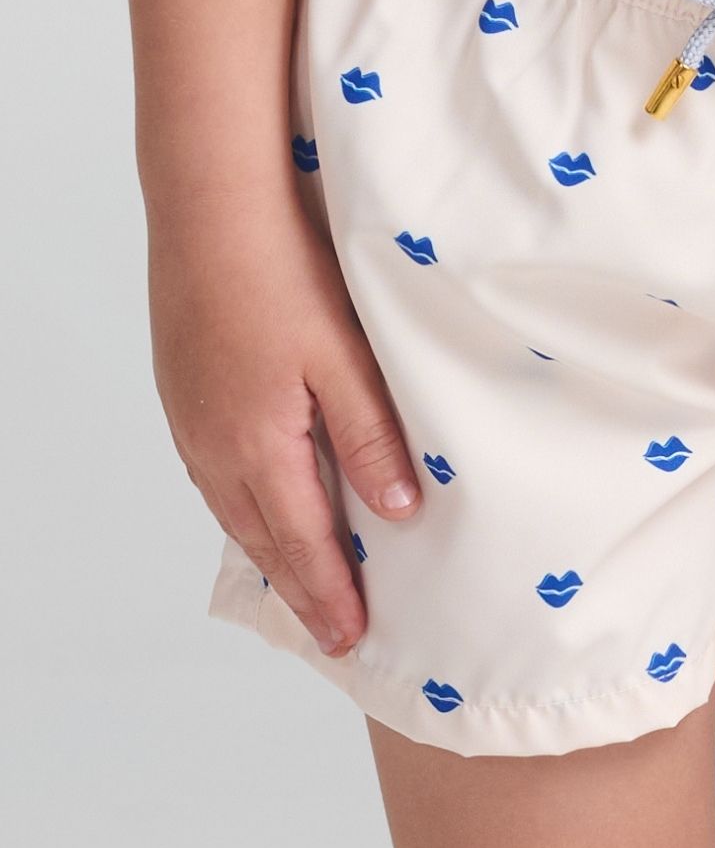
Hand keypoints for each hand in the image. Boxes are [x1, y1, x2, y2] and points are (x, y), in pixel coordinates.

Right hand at [147, 186, 419, 656]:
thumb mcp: (343, 356)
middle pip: (261, 538)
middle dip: (298, 587)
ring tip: (296, 578)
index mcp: (258, 445)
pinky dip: (241, 504)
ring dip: (268, 548)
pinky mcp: (184, 388)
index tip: (350, 638)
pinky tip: (257, 497)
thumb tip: (398, 513)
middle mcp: (214, 445)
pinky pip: (213, 473)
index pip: (302, 543)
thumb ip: (371, 436)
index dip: (330, 594)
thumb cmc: (282, 273)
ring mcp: (191, 418)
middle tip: (328, 628)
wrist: (210, 208)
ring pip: (232, 508)